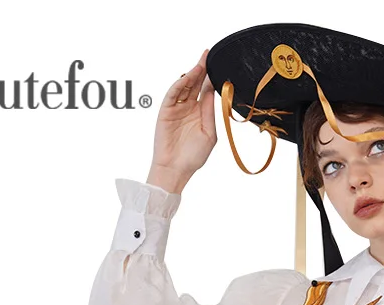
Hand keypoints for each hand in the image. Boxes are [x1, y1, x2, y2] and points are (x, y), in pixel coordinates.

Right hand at [147, 49, 217, 192]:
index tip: (217, 64)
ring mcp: (177, 108)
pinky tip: (187, 76)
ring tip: (200, 64)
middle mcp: (189, 108)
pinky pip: (172, 93)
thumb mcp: (208, 133)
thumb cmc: (193, 156)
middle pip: (195, 84)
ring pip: (184, 86)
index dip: (210, 78)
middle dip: (201, 70)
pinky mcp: (166, 110)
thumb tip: (211, 92)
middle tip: (207, 55)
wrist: (176, 169)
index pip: (206, 91)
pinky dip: (179, 84)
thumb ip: (209, 112)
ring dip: (191, 74)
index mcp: (200, 113)